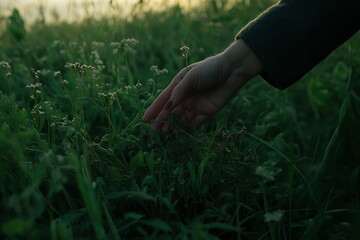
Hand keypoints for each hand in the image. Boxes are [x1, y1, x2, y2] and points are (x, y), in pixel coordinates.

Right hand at [142, 39, 262, 132]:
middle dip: (163, 121)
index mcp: (178, 85)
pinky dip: (189, 128)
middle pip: (170, 112)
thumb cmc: (210, 69)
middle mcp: (185, 97)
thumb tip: (167, 108)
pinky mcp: (207, 112)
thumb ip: (179, 92)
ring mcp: (195, 105)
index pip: (163, 100)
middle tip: (157, 131)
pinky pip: (196, 123)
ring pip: (181, 119)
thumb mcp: (191, 77)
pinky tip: (184, 131)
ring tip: (168, 132)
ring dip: (175, 126)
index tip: (145, 120)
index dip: (153, 110)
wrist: (232, 71)